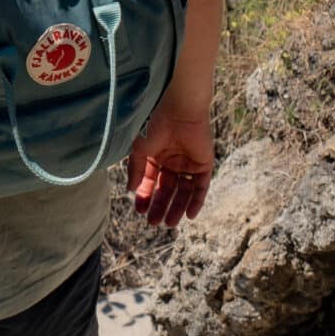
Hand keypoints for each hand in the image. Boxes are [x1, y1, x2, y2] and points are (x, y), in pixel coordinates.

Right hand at [128, 109, 213, 228]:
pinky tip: (189, 215)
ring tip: (170, 223)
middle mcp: (173, 163)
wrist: (180, 111)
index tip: (140, 210)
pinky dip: (196, 201)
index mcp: (157, 158)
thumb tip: (130, 190)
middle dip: (160, 207)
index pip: (151, 183)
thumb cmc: (157, 126)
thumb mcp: (141, 150)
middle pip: (167, 190)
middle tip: (154, 223)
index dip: (145, 197)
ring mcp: (189, 164)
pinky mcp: (205, 164)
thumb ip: (136, 170)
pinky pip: (201, 187)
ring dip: (177, 208)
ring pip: (184, 192)